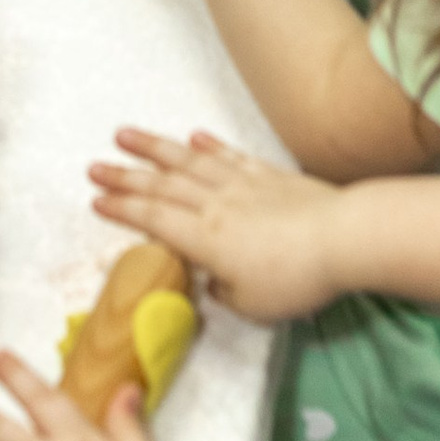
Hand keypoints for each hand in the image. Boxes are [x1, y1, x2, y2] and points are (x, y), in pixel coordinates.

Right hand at [87, 131, 348, 323]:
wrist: (345, 238)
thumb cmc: (296, 279)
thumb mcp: (252, 305)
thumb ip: (224, 293)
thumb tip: (213, 281)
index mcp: (205, 238)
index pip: (153, 219)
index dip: (122, 209)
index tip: (96, 200)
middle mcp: (216, 204)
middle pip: (162, 185)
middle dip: (124, 175)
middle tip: (94, 167)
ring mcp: (243, 185)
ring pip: (189, 161)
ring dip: (155, 148)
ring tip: (126, 135)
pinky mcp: (270, 176)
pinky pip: (232, 157)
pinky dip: (210, 145)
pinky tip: (195, 137)